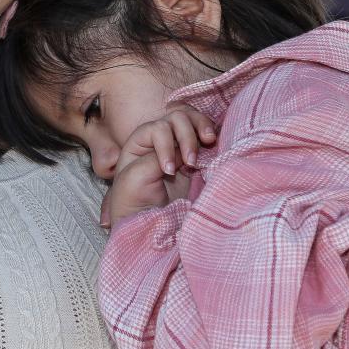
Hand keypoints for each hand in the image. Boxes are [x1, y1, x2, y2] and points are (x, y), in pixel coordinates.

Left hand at [100, 105, 216, 228]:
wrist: (152, 229)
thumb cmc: (134, 203)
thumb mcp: (136, 177)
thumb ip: (156, 158)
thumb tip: (184, 150)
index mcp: (138, 143)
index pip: (157, 128)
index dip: (166, 145)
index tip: (169, 171)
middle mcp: (159, 141)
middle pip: (176, 119)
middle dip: (186, 136)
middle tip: (191, 162)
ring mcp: (179, 149)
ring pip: (192, 120)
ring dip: (201, 127)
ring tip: (209, 141)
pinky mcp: (196, 159)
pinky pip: (206, 135)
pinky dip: (212, 135)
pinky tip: (214, 144)